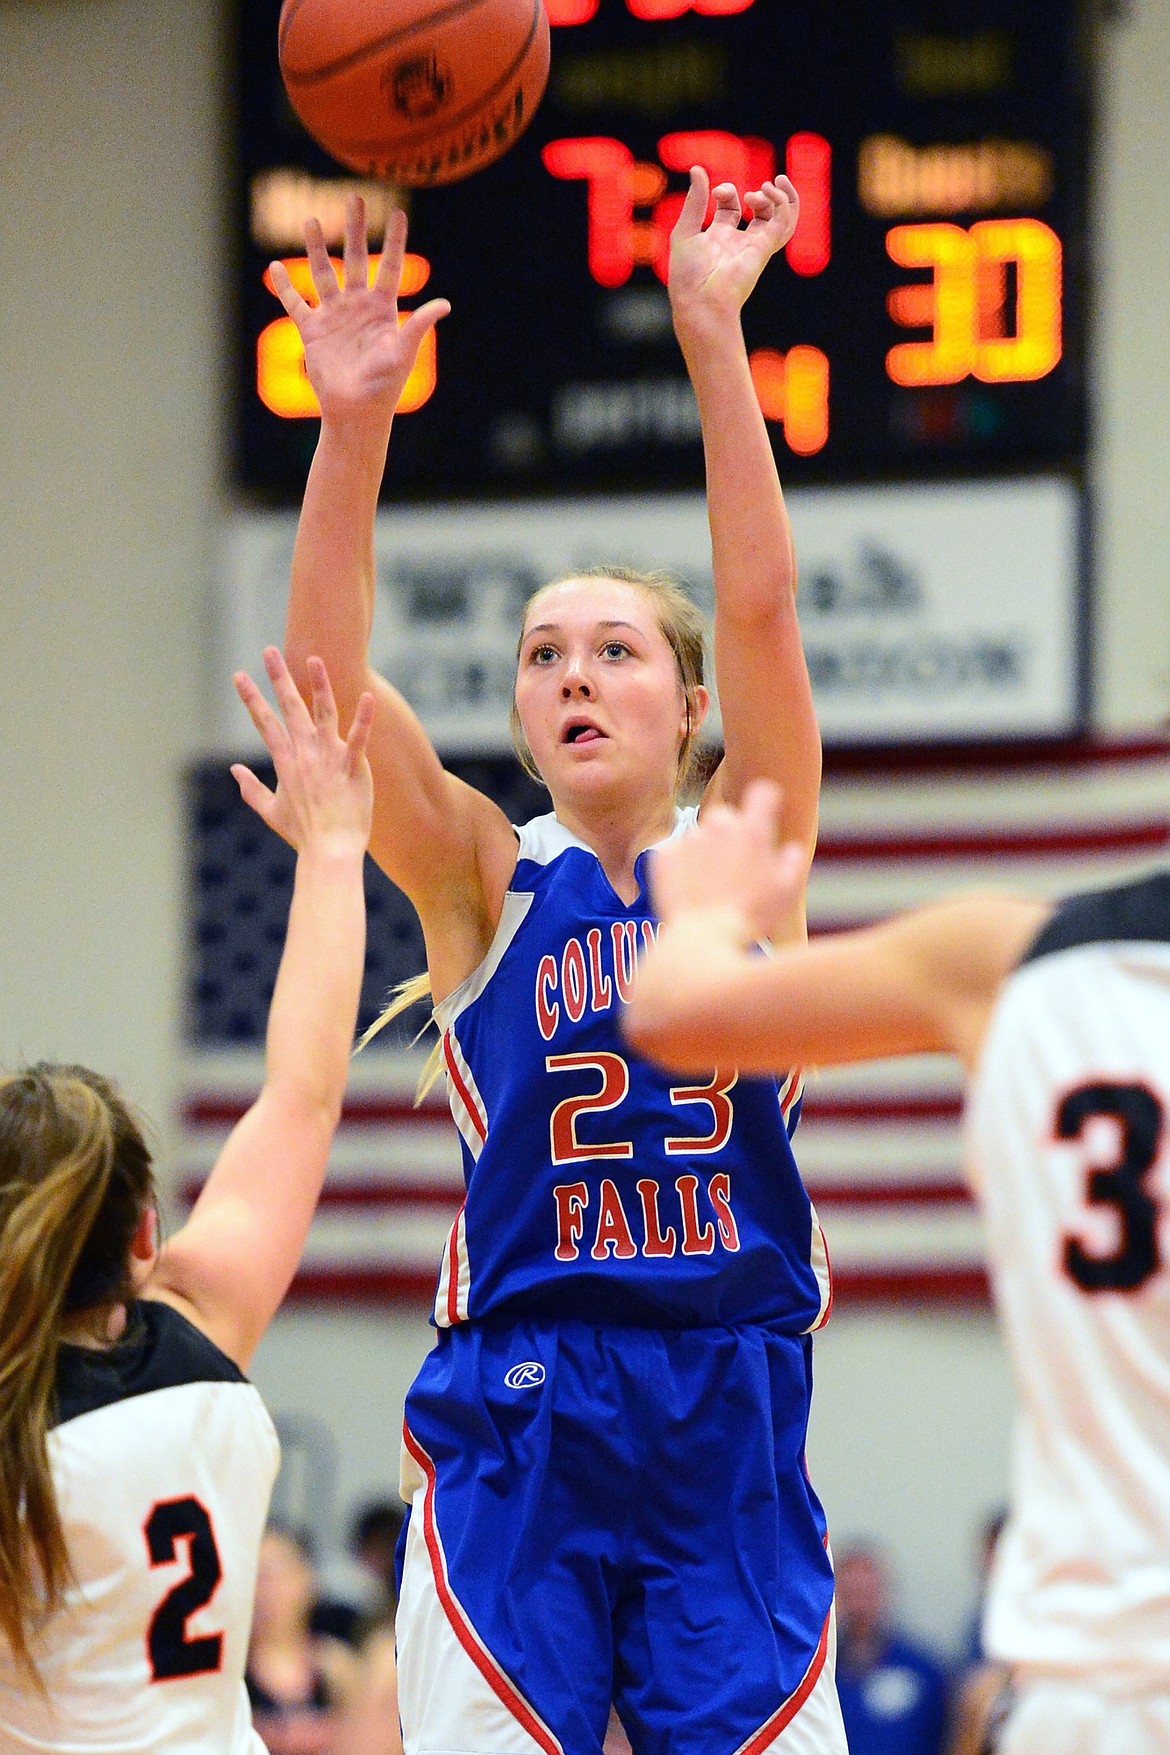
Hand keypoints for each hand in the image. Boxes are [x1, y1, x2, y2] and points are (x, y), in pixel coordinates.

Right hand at [231, 648, 374, 857]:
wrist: (329, 852)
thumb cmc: (303, 834)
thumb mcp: (271, 812)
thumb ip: (250, 790)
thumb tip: (234, 771)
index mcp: (284, 763)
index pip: (264, 723)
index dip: (251, 698)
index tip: (239, 676)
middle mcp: (304, 756)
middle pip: (289, 709)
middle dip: (278, 678)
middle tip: (268, 651)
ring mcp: (328, 760)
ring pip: (323, 715)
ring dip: (319, 685)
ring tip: (314, 658)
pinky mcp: (353, 769)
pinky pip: (358, 739)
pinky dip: (363, 718)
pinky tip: (368, 696)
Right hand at [269, 194, 449, 428]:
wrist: (356, 411)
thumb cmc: (384, 384)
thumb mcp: (403, 352)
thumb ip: (420, 325)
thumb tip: (444, 304)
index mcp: (383, 309)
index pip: (390, 266)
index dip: (394, 241)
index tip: (398, 213)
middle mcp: (358, 306)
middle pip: (354, 259)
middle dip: (354, 230)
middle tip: (354, 198)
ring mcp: (334, 315)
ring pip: (323, 273)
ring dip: (316, 248)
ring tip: (312, 220)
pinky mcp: (312, 330)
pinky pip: (295, 303)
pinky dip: (285, 286)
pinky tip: (276, 267)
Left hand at [648, 779, 805, 941]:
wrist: (703, 938)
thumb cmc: (751, 917)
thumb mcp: (787, 892)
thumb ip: (792, 863)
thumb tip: (791, 850)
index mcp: (752, 831)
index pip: (762, 792)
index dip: (765, 800)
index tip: (764, 812)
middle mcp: (719, 827)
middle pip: (726, 815)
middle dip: (731, 834)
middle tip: (734, 866)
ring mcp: (689, 839)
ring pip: (698, 835)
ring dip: (704, 852)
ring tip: (710, 885)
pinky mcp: (664, 855)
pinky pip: (674, 852)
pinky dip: (680, 866)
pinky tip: (690, 889)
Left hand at [668, 166, 798, 334]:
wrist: (699, 301)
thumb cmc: (687, 275)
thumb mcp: (685, 230)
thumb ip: (695, 201)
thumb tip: (697, 169)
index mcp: (719, 238)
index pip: (731, 208)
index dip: (727, 192)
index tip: (716, 193)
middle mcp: (739, 243)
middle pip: (762, 213)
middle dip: (761, 195)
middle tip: (750, 192)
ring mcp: (753, 247)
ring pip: (781, 219)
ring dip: (782, 197)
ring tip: (772, 183)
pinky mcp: (764, 249)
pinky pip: (783, 223)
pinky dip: (782, 203)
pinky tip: (770, 192)